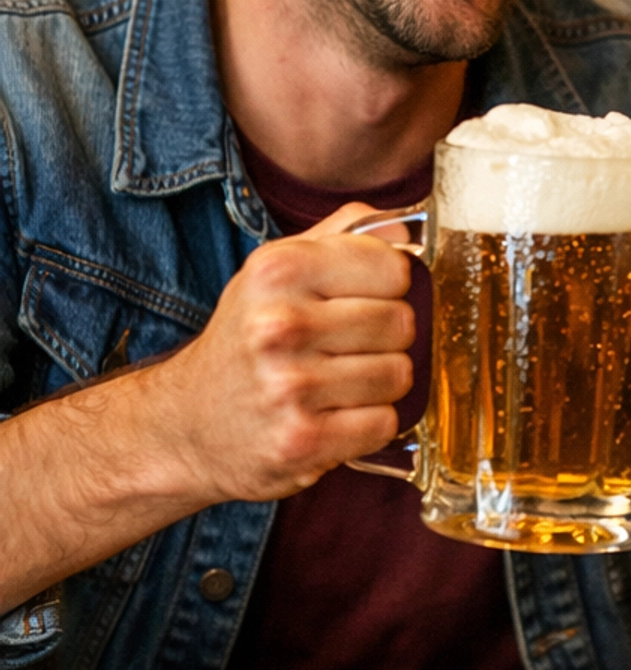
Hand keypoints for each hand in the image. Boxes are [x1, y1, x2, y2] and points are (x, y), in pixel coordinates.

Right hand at [139, 204, 414, 505]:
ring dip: (379, 383)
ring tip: (340, 381)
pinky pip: (385, 423)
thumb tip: (405, 229)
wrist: (186, 423)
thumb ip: (342, 236)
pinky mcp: (301, 440)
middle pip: (400, 323)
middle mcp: (280, 325)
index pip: (392, 268)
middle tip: (349, 346)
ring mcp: (290, 386)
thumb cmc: (245, 339)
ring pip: (399, 374)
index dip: (390, 286)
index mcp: (278, 271)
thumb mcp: (274, 270)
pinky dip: (369, 423)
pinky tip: (336, 414)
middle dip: (386, 337)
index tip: (366, 297)